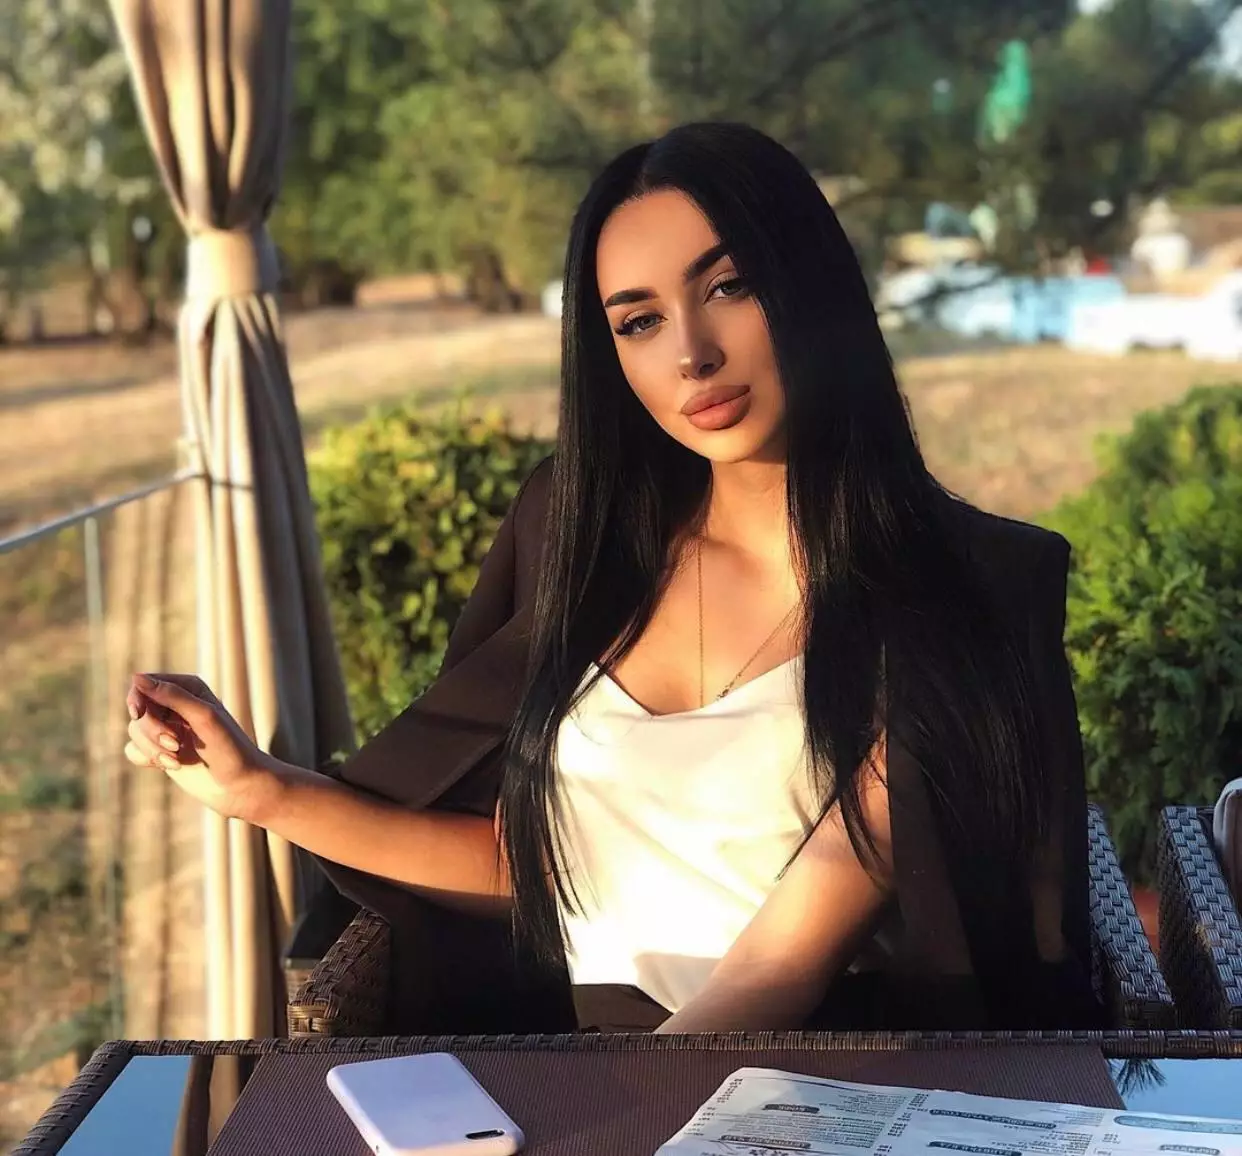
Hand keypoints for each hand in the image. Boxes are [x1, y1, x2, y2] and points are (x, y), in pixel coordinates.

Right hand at [124, 673, 278, 823]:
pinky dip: (149, 758)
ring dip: (152, 748)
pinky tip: (172, 765)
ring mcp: (167, 728)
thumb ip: (172, 696)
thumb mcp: (204, 716)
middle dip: (151, 730)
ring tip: (176, 760)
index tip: (138, 713)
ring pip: (135, 731)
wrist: (238, 784)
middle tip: (175, 744)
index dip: (137, 698)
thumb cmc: (229, 747)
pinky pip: (133, 750)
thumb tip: (136, 678)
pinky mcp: (161, 750)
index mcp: (189, 689)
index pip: (146, 683)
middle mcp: (176, 705)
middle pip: (138, 710)